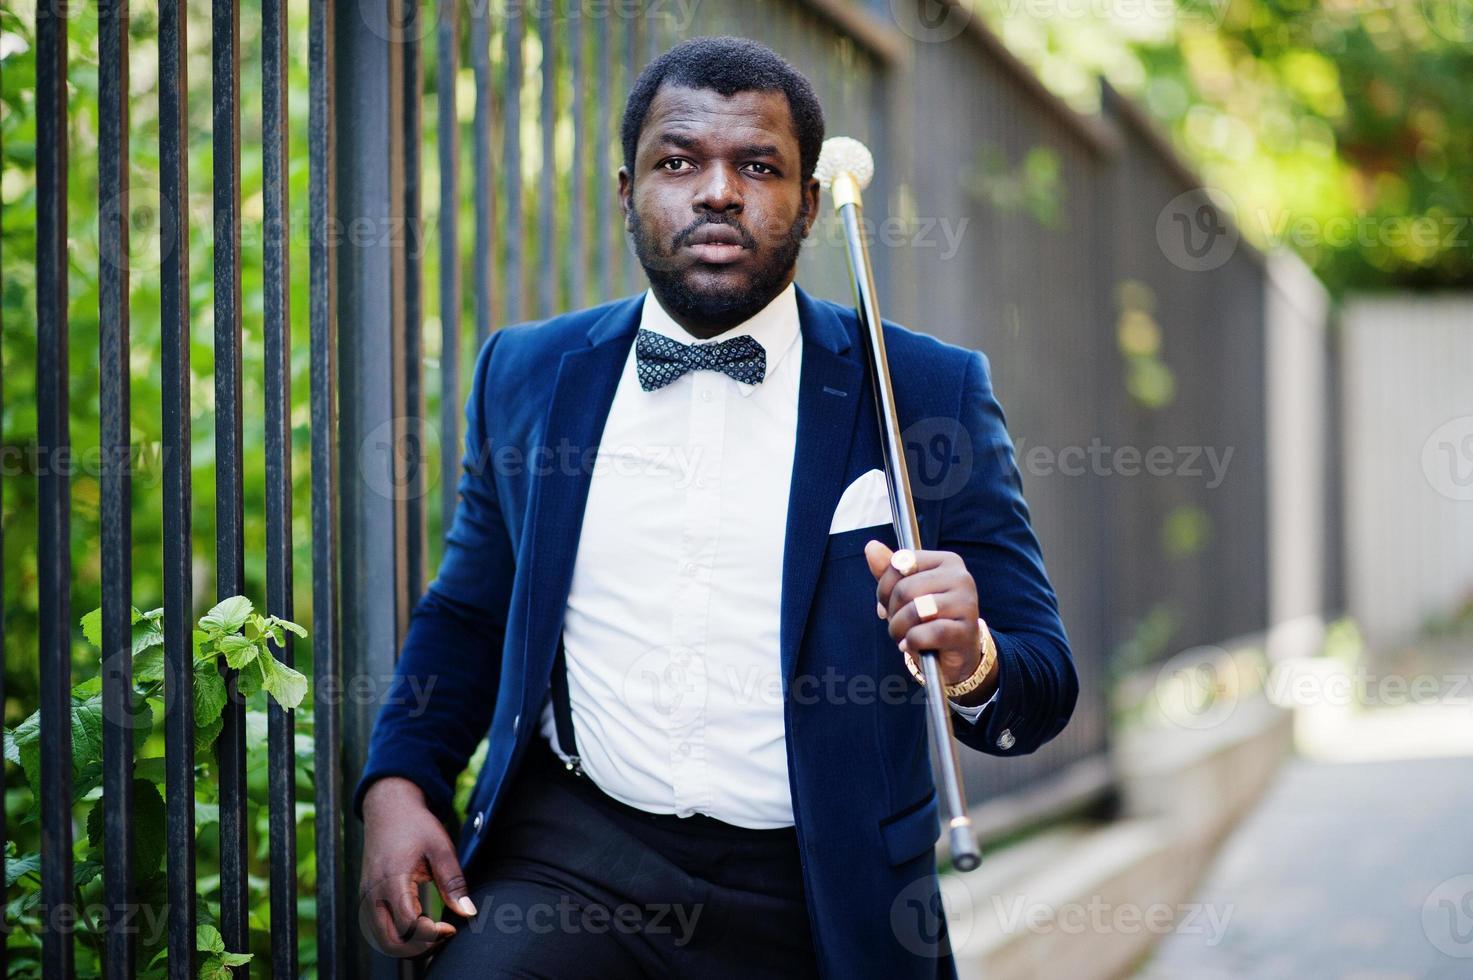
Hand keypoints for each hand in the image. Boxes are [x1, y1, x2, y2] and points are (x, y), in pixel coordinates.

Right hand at [359, 777, 477, 957]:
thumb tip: (468, 912)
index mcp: (391, 880)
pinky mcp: (367, 898)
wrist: (388, 807)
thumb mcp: (441, 847)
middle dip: (420, 947)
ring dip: (409, 944)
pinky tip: (421, 923)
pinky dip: (399, 935)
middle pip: (390, 942)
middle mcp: (372, 893)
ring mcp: (366, 897)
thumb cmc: (416, 824)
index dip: (432, 934)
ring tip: (435, 931)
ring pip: (382, 940)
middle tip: (444, 935)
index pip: (408, 925)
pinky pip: (379, 928)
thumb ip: (453, 881)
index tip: (451, 927)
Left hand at [864, 540, 995, 704]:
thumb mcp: (906, 592)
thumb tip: (871, 546)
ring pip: (915, 610)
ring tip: (904, 636)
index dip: (884, 587)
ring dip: (899, 629)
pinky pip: (925, 634)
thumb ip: (889, 570)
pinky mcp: (966, 631)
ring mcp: (966, 603)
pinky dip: (912, 642)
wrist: (957, 652)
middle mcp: (961, 577)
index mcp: (947, 561)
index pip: (900, 563)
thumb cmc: (928, 618)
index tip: (889, 602)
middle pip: (905, 589)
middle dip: (892, 612)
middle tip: (898, 624)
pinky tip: (915, 645)